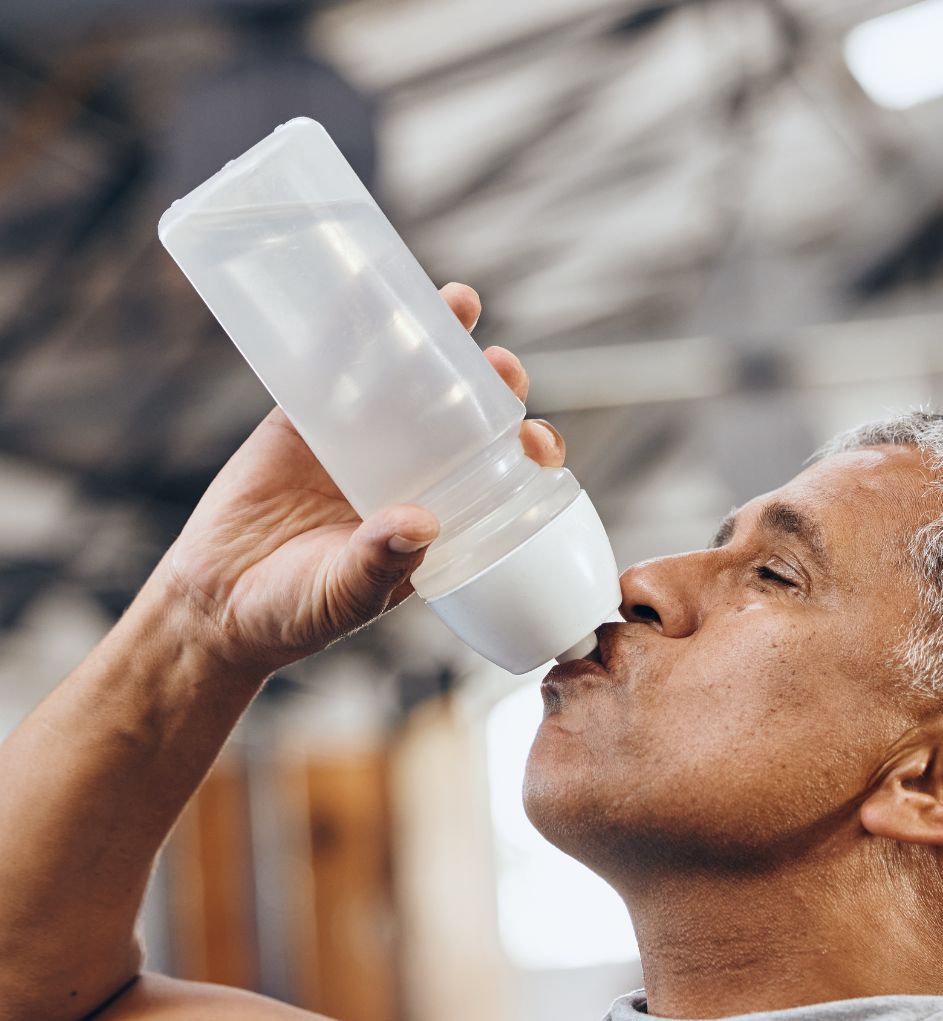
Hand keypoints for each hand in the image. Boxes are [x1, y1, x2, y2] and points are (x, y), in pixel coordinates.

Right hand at [159, 282, 565, 675]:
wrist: (213, 603)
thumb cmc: (293, 613)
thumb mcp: (343, 596)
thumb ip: (379, 564)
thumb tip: (421, 524)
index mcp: (434, 517)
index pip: (496, 475)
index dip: (525, 452)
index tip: (536, 442)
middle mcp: (406, 472)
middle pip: (463, 415)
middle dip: (492, 386)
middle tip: (501, 366)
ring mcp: (357, 441)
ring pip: (406, 379)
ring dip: (434, 339)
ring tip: (459, 303)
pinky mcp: (302, 421)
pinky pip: (329, 368)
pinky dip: (348, 329)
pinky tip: (368, 293)